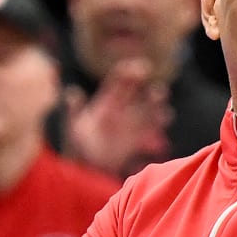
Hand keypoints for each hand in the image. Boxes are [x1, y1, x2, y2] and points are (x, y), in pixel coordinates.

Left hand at [64, 60, 171, 178]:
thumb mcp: (73, 127)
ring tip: (164, 109)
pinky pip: (150, 133)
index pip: (121, 82)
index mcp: (107, 101)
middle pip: (141, 97)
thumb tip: (71, 92)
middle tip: (159, 89)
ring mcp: (131, 126)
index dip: (130, 73)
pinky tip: (163, 124)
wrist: (84, 168)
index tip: (140, 68)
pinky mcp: (136, 142)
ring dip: (157, 108)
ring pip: (149, 113)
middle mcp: (123, 111)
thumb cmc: (77, 145)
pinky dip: (157, 129)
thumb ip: (74, 110)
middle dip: (151, 93)